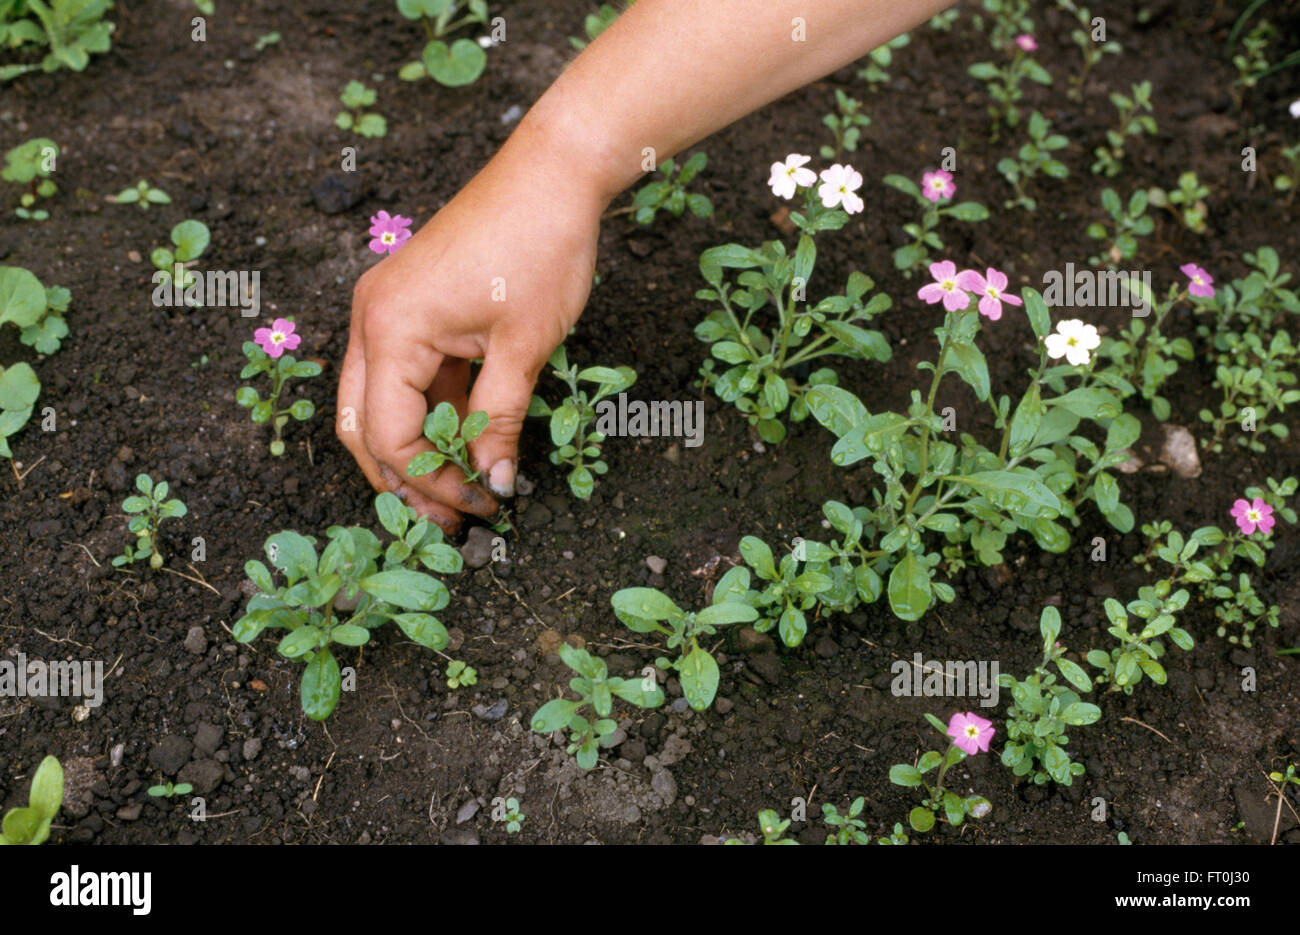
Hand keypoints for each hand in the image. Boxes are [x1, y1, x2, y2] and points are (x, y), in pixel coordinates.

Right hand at [337, 120, 607, 532]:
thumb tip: (493, 484)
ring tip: (457, 493)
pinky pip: (406, 375)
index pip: (390, 436)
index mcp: (390, 330)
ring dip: (415, 450)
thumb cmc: (540, 248)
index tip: (480, 508)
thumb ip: (499, 421)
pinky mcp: (411, 306)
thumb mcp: (523, 347)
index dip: (432, 483)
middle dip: (403, 480)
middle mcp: (372, 320)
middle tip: (449, 521)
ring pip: (379, 404)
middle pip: (363, 427)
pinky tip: (465, 445)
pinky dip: (430, 413)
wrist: (553, 172)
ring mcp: (387, 310)